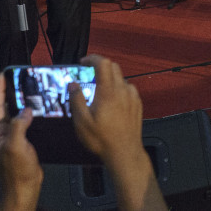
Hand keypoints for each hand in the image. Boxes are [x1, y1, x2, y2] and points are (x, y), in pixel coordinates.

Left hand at [0, 73, 42, 210]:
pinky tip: (38, 109)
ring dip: (21, 102)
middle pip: (4, 107)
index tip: (4, 74)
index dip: (0, 88)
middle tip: (20, 78)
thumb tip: (26, 110)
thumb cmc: (16, 170)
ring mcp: (10, 137)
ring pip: (14, 114)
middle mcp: (0, 133)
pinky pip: (23, 122)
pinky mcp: (20, 142)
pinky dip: (29, 113)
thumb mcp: (15, 145)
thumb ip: (18, 125)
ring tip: (30, 89)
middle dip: (10, 92)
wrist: (23, 188)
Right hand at [70, 55, 166, 209]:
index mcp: (108, 92)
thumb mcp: (81, 122)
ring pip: (121, 77)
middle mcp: (123, 90)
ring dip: (109, 78)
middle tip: (88, 74)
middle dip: (100, 66)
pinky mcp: (137, 103)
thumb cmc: (101, 139)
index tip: (83, 62)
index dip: (92, 58)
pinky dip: (118, 88)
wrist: (125, 152)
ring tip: (98, 90)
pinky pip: (127, 88)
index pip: (103, 63)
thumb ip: (76, 99)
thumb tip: (73, 84)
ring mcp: (132, 96)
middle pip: (113, 67)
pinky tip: (111, 101)